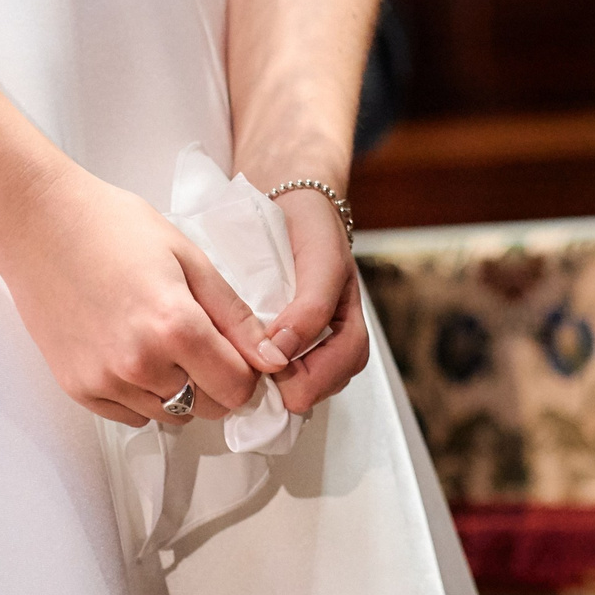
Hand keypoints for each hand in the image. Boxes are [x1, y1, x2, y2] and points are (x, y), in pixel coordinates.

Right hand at [0, 167, 286, 426]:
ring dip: (178, 389)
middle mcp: (140, 364)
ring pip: (171, 415)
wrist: (38, 223)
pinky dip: (141, 395)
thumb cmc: (112, 227)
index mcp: (176, 327)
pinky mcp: (78, 388)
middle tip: (199, 341)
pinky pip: (131, 415)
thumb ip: (234, 316)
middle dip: (216, 381)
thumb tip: (273, 360)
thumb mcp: (189, 257)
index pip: (238, 388)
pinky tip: (130, 351)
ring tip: (157, 339)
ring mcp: (105, 381)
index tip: (237, 350)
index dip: (247, 370)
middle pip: (208, 408)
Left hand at [262, 184, 369, 413]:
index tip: (264, 359)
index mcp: (350, 332)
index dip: (297, 378)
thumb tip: (282, 355)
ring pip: (292, 386)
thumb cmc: (314, 229)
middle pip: (312, 392)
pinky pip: (275, 372)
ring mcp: (309, 348)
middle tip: (250, 357)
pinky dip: (258, 366)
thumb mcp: (321, 261)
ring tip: (246, 351)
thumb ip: (310, 309)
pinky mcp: (286, 343)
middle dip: (281, 383)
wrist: (293, 203)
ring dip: (267, 377)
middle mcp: (333, 347)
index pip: (329, 379)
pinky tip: (243, 350)